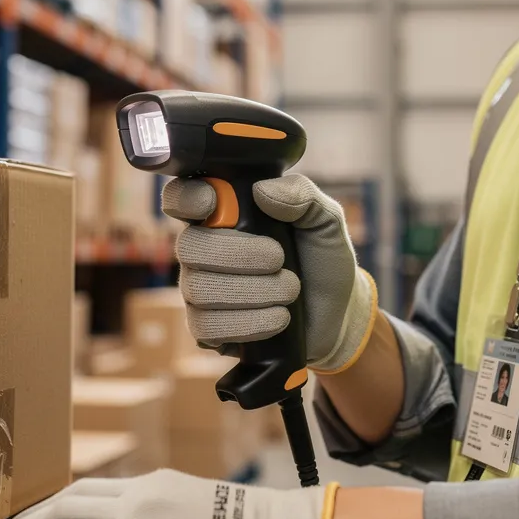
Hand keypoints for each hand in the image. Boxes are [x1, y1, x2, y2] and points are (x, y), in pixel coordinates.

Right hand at [162, 174, 377, 372]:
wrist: (337, 316)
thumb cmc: (322, 261)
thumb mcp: (325, 220)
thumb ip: (302, 195)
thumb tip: (262, 190)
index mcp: (225, 214)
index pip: (181, 198)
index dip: (188, 198)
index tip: (214, 203)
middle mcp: (203, 250)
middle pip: (189, 247)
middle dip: (239, 255)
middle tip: (278, 259)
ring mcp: (201, 290)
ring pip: (200, 289)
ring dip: (254, 292)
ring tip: (290, 291)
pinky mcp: (207, 329)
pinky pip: (207, 327)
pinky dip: (250, 323)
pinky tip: (278, 318)